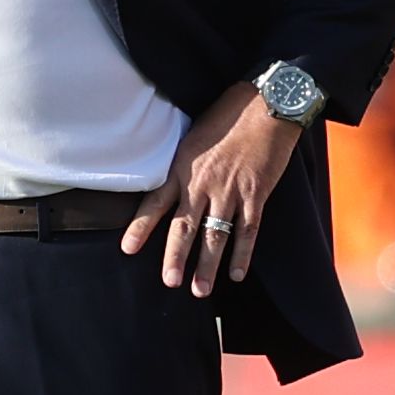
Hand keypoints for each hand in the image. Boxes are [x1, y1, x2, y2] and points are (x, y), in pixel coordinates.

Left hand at [122, 86, 302, 296]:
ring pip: (216, 236)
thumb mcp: (192, 137)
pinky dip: (242, 254)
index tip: (128, 249)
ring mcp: (231, 191)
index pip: (156, 203)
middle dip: (176, 258)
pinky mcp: (256, 194)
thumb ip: (182, 166)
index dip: (141, 227)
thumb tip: (170, 187)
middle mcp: (203, 184)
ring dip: (208, 266)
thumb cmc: (228, 116)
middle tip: (170, 282)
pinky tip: (236, 274)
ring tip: (200, 291)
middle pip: (185, 228)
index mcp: (183, 168)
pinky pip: (248, 231)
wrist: (267, 104)